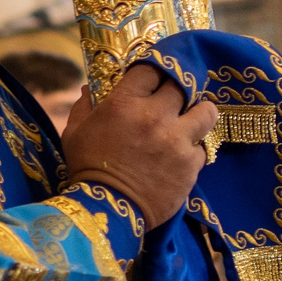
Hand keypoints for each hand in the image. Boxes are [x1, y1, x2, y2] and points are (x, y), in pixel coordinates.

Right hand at [59, 65, 220, 230]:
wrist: (105, 212)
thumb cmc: (86, 170)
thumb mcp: (74, 133)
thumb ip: (84, 107)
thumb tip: (87, 88)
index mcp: (125, 104)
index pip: (151, 69)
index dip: (154, 73)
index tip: (153, 81)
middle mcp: (155, 116)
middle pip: (182, 86)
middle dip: (177, 91)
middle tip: (173, 101)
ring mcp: (177, 140)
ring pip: (207, 112)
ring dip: (200, 114)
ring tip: (193, 121)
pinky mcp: (191, 165)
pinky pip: (203, 148)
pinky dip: (194, 150)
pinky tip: (183, 156)